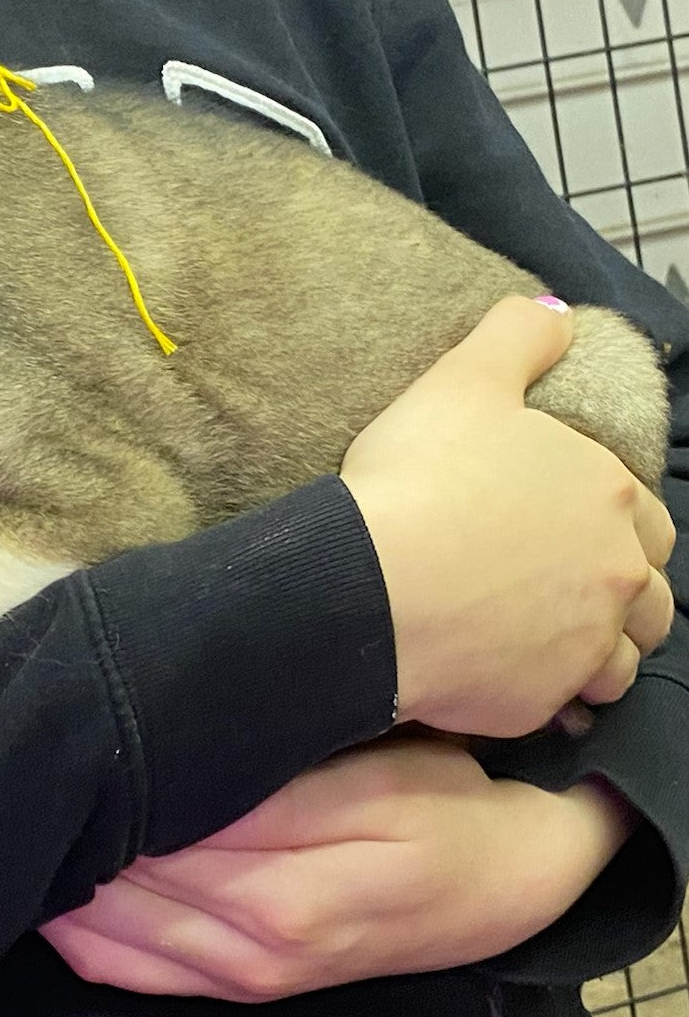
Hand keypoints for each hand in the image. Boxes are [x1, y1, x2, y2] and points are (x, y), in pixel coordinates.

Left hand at [40, 738, 636, 1001]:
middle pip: (123, 880)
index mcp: (288, 873)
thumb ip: (266, 774)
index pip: (155, 823)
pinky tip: (53, 895)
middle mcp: (258, 933)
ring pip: (114, 931)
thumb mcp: (372, 772)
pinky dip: (86, 936)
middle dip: (70, 826)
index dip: (99, 777)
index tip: (58, 729)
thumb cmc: (445, 807)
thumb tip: (165, 752)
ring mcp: (248, 968)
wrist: (511, 884)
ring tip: (31, 818)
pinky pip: (134, 972)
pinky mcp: (246, 983)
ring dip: (65, 882)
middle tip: (30, 765)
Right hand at [340, 296, 674, 736]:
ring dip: (598, 647)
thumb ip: (516, 336)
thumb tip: (557, 311)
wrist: (370, 584)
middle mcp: (615, 569)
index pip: (642, 512)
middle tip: (559, 581)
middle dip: (616, 586)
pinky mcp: (545, 697)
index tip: (563, 521)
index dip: (608, 516)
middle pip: (647, 590)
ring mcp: (586, 641)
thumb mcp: (460, 382)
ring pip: (624, 655)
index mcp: (606, 491)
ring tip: (547, 636)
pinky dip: (558, 693)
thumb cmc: (416, 479)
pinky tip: (518, 677)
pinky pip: (573, 705)